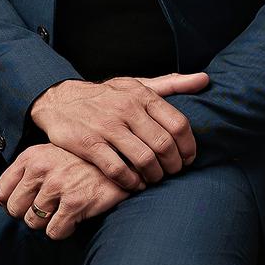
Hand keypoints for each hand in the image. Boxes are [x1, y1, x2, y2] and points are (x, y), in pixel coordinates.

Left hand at [0, 143, 131, 236]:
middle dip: (29, 215)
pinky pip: (54, 232)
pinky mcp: (75, 202)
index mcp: (31, 156)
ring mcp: (58, 185)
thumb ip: (24, 173)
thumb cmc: (82, 163)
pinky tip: (75, 218)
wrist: (121, 162)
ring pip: (33, 223)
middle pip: (14, 210)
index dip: (11, 203)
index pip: (0, 192)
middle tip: (49, 209)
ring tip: (64, 211)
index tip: (27, 203)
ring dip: (48, 223)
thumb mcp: (50, 156)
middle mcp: (41, 168)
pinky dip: (63, 231)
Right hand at [28, 71, 210, 188]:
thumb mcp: (137, 84)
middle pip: (164, 145)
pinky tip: (134, 184)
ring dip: (154, 176)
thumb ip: (171, 84)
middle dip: (173, 166)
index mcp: (142, 95)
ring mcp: (107, 127)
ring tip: (154, 179)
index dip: (188, 147)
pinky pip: (118, 170)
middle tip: (172, 173)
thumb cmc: (106, 96)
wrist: (59, 100)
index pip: (179, 124)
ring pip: (144, 160)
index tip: (187, 159)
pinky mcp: (89, 144)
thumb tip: (205, 80)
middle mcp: (126, 109)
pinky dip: (131, 182)